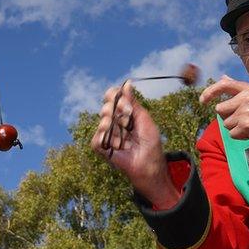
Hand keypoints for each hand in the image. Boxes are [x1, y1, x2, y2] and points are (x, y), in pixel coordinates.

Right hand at [90, 82, 180, 208]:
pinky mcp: (101, 148)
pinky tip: (117, 147)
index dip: (114, 96)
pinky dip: (108, 141)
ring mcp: (107, 134)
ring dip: (117, 130)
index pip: (112, 97)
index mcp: (124, 113)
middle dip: (118, 113)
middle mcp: (113, 122)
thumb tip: (127, 83)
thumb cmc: (150, 144)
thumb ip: (133, 102)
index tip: (124, 101)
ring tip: (126, 140)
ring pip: (103, 122)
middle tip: (129, 122)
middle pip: (106, 108)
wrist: (149, 165)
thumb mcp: (145, 120)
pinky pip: (97, 139)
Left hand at [199, 76, 248, 151]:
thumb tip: (222, 77)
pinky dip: (240, 136)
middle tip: (244, 119)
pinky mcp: (246, 125)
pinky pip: (232, 134)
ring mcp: (245, 112)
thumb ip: (238, 88)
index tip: (202, 100)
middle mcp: (246, 98)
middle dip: (228, 116)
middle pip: (220, 109)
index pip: (223, 85)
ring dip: (235, 127)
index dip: (209, 92)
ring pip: (226, 123)